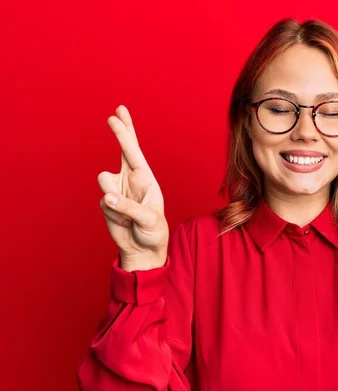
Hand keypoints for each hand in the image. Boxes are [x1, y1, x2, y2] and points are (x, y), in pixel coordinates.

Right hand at [97, 105, 168, 270]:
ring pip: (104, 181)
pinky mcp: (106, 202)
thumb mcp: (148, 219)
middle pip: (123, 150)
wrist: (143, 248)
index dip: (126, 133)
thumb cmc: (153, 231)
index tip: (117, 116)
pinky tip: (124, 222)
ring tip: (129, 216)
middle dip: (121, 132)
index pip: (134, 151)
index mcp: (146, 179)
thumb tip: (106, 197)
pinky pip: (103, 203)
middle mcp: (130, 179)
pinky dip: (114, 215)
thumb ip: (128, 207)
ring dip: (115, 198)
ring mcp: (117, 189)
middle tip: (115, 114)